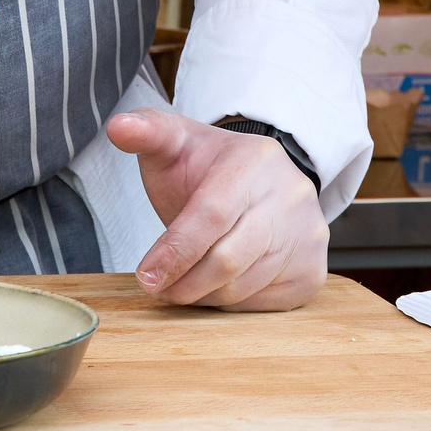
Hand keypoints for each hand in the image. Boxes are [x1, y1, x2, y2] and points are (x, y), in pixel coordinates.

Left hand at [105, 109, 327, 310]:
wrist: (259, 181)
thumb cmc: (208, 168)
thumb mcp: (176, 142)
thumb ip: (146, 132)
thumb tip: (118, 127)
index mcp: (254, 161)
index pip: (211, 215)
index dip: (175, 251)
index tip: (146, 276)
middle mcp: (291, 196)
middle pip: (229, 259)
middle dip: (184, 281)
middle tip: (157, 287)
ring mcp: (308, 236)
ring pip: (244, 286)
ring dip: (203, 295)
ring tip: (180, 285)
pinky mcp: (312, 271)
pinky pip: (264, 302)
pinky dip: (231, 302)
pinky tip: (214, 285)